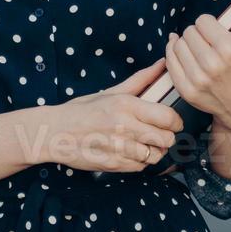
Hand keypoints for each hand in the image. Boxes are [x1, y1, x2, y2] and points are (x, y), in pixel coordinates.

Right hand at [37, 59, 184, 172]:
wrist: (55, 132)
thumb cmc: (82, 110)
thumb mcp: (111, 92)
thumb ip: (141, 79)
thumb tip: (162, 64)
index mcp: (126, 105)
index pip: (168, 117)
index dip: (176, 121)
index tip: (173, 122)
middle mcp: (124, 127)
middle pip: (166, 139)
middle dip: (166, 137)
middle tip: (158, 134)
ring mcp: (119, 148)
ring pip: (155, 156)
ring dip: (153, 151)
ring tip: (143, 144)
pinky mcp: (114, 165)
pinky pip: (141, 167)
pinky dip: (140, 161)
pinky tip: (129, 152)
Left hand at [165, 0, 230, 132]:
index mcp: (230, 50)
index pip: (203, 21)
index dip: (208, 23)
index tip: (213, 28)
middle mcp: (212, 65)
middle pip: (189, 32)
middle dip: (197, 33)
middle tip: (205, 39)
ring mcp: (198, 79)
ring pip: (178, 45)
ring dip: (184, 43)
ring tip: (195, 46)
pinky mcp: (186, 90)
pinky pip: (170, 62)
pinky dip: (173, 54)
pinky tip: (181, 52)